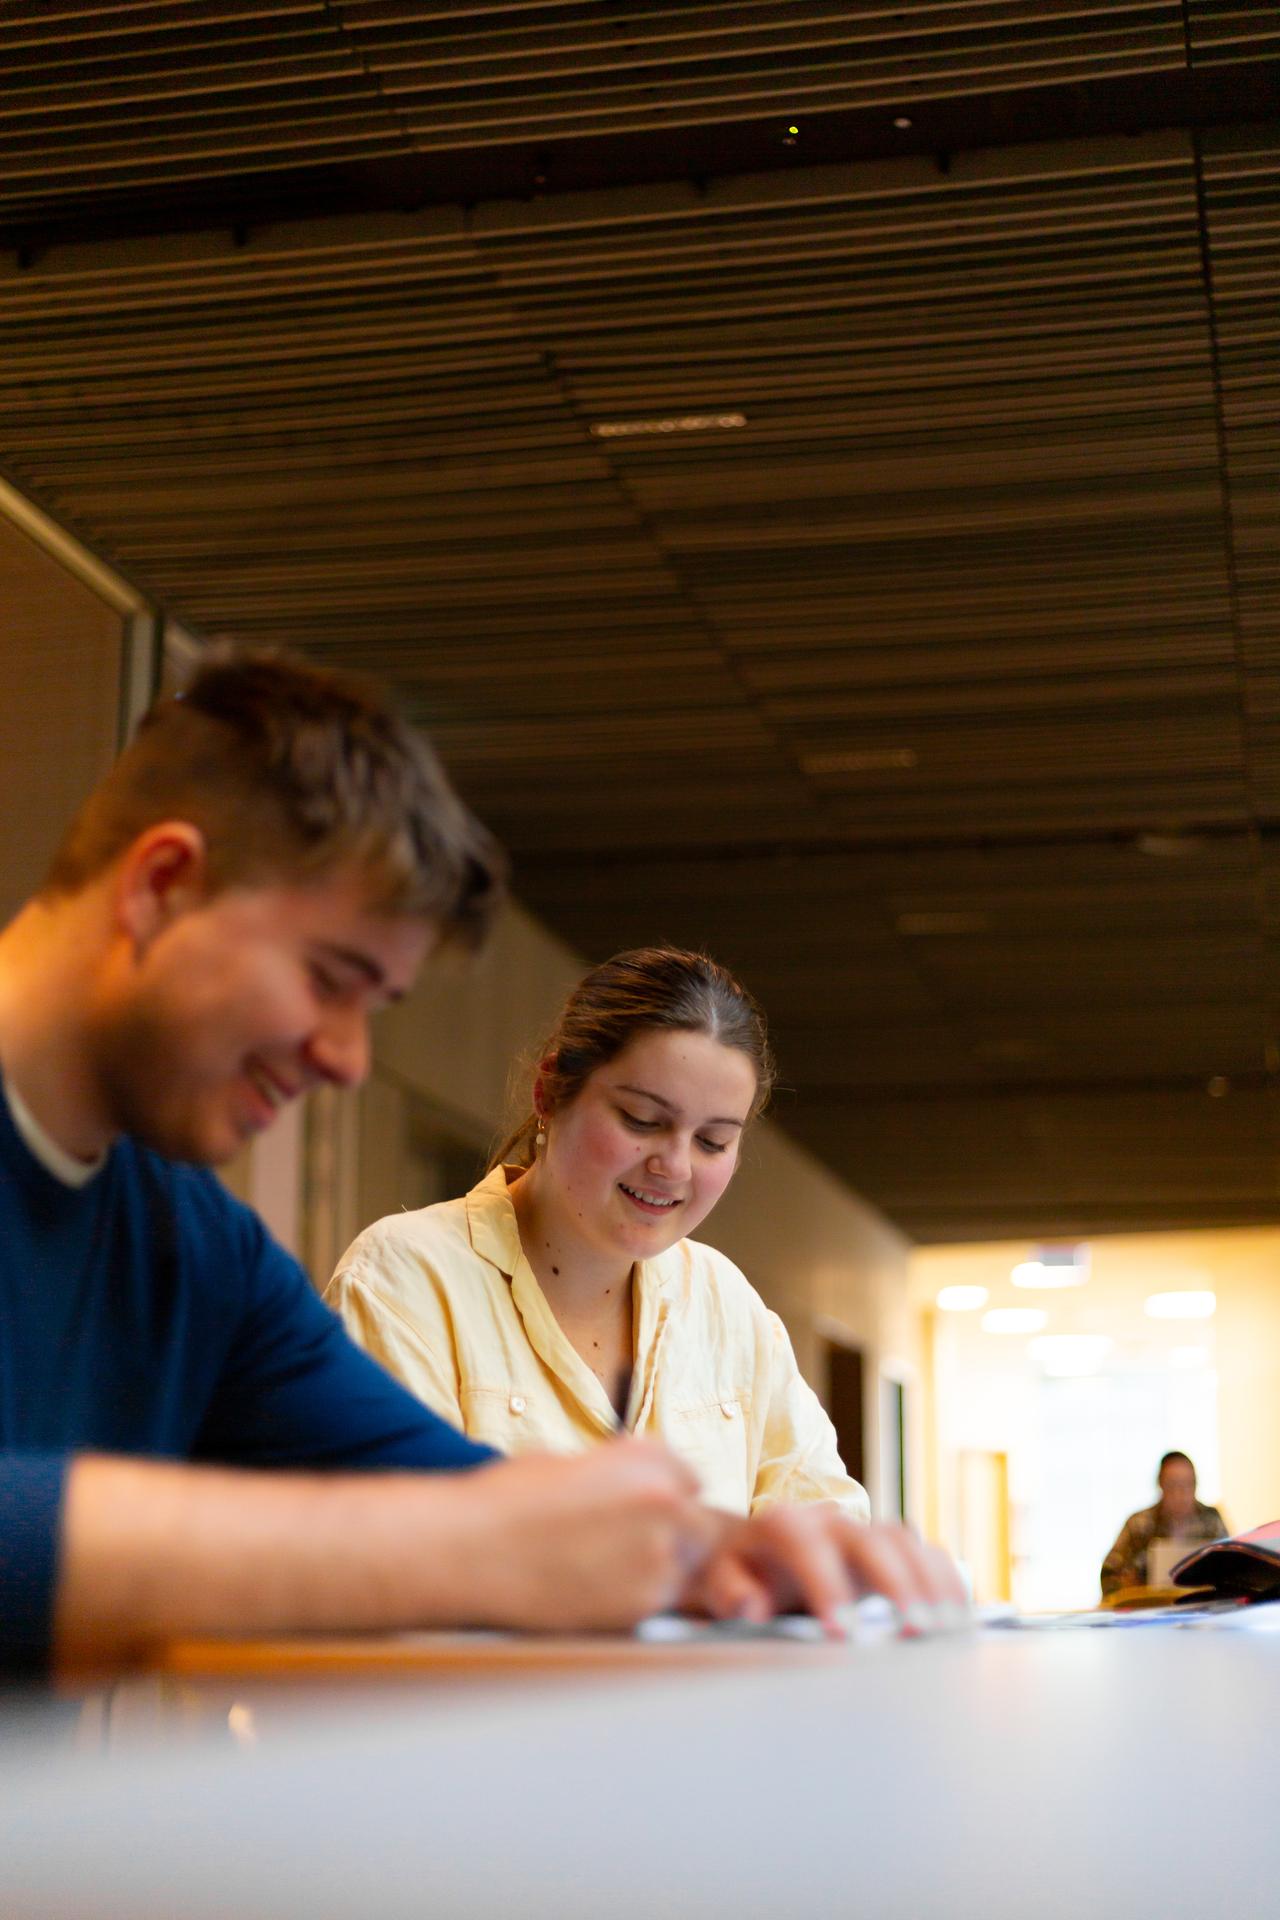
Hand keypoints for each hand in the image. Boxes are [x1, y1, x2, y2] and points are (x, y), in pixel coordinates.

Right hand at [457, 1439, 707, 1632]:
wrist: (469, 1549)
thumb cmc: (506, 1500)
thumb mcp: (571, 1461)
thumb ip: (619, 1473)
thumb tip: (636, 1492)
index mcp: (648, 1458)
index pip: (690, 1479)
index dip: (665, 1496)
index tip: (639, 1510)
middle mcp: (666, 1501)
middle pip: (699, 1524)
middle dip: (672, 1534)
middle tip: (622, 1545)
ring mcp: (659, 1555)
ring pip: (685, 1567)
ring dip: (658, 1569)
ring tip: (599, 1568)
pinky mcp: (643, 1604)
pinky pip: (659, 1600)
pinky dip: (636, 1598)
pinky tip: (591, 1589)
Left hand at [680, 1505, 968, 1636]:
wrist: (758, 1552)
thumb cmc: (739, 1573)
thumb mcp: (721, 1580)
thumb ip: (730, 1592)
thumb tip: (751, 1606)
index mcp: (785, 1524)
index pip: (807, 1545)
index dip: (826, 1585)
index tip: (842, 1631)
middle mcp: (830, 1519)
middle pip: (870, 1540)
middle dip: (895, 1584)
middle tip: (913, 1631)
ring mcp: (865, 1530)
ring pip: (905, 1543)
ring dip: (929, 1584)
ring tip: (945, 1630)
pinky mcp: (891, 1548)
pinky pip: (926, 1554)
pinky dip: (946, 1582)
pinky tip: (959, 1619)